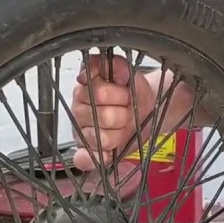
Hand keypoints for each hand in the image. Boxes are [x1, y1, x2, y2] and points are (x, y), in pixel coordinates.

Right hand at [70, 52, 158, 171]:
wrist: (146, 110)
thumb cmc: (134, 92)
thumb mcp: (128, 72)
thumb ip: (113, 64)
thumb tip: (95, 64)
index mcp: (84, 88)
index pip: (100, 94)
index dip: (120, 96)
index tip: (126, 94)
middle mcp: (77, 109)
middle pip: (104, 117)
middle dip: (123, 114)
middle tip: (127, 110)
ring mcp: (79, 131)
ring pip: (101, 138)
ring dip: (120, 133)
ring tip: (122, 125)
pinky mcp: (85, 151)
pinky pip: (83, 159)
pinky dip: (96, 158)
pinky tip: (108, 152)